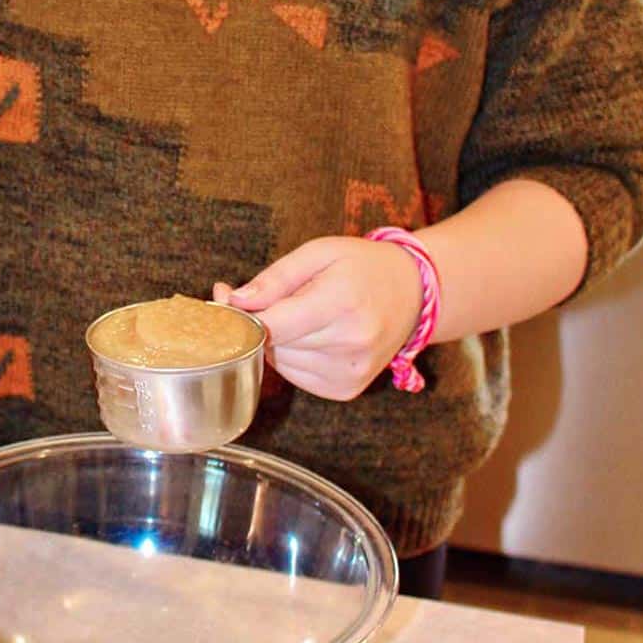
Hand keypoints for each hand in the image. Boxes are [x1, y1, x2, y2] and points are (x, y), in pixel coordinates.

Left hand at [214, 237, 422, 400]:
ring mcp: (350, 372)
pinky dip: (294, 357)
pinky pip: (296, 376)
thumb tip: (233, 300)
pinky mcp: (346, 389)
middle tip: (274, 298)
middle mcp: (349, 344)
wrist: (413, 294)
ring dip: (279, 341)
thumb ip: (274, 278)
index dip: (241, 316)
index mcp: (340, 303)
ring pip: (281, 363)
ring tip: (305, 315)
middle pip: (273, 344)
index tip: (229, 299)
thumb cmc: (362, 267)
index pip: (272, 325)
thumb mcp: (318, 253)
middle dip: (261, 322)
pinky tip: (315, 336)